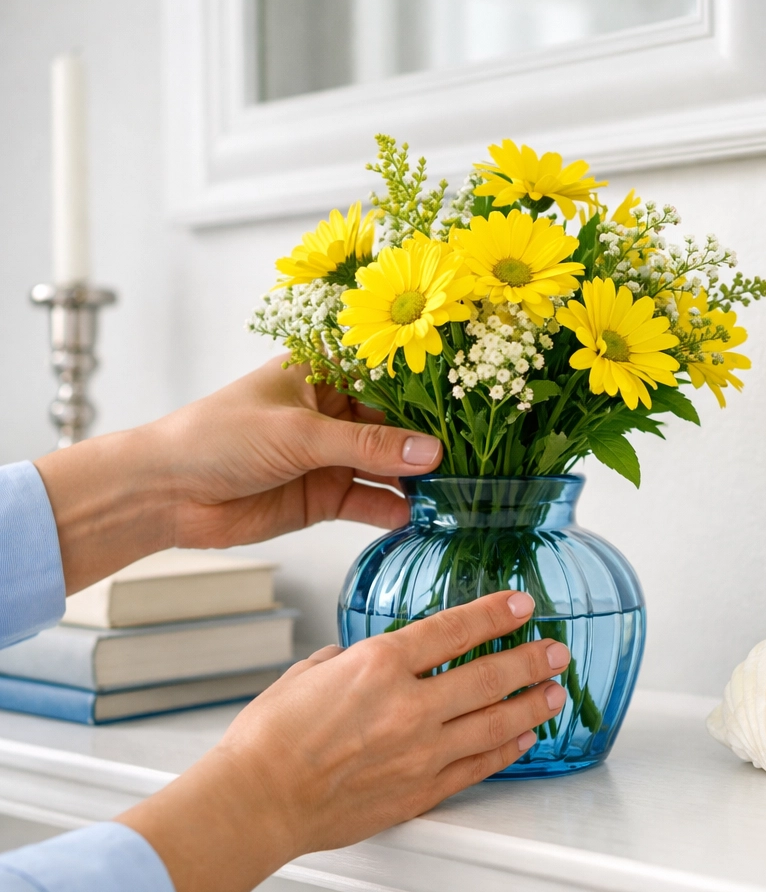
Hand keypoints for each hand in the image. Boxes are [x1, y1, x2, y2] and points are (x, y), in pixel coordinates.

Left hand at [35, 357, 442, 592]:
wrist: (166, 494)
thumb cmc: (219, 437)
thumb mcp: (299, 433)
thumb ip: (367, 445)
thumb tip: (431, 453)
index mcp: (322, 375)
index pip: (386, 378)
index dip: (427, 391)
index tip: (470, 403)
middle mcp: (332, 414)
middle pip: (394, 426)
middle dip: (429, 443)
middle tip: (474, 458)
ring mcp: (330, 457)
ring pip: (387, 467)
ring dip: (416, 481)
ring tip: (457, 491)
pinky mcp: (324, 497)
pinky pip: (370, 502)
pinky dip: (394, 511)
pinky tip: (421, 517)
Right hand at [117, 591, 569, 891]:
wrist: (255, 802)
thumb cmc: (270, 739)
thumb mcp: (309, 672)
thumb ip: (350, 659)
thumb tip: (367, 658)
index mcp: (378, 665)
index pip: (454, 629)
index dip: (494, 613)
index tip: (520, 604)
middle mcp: (408, 706)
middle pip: (488, 676)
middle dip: (530, 659)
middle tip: (556, 650)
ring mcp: (419, 752)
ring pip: (494, 724)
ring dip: (531, 705)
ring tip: (555, 693)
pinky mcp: (419, 791)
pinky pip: (477, 768)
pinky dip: (506, 751)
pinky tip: (523, 738)